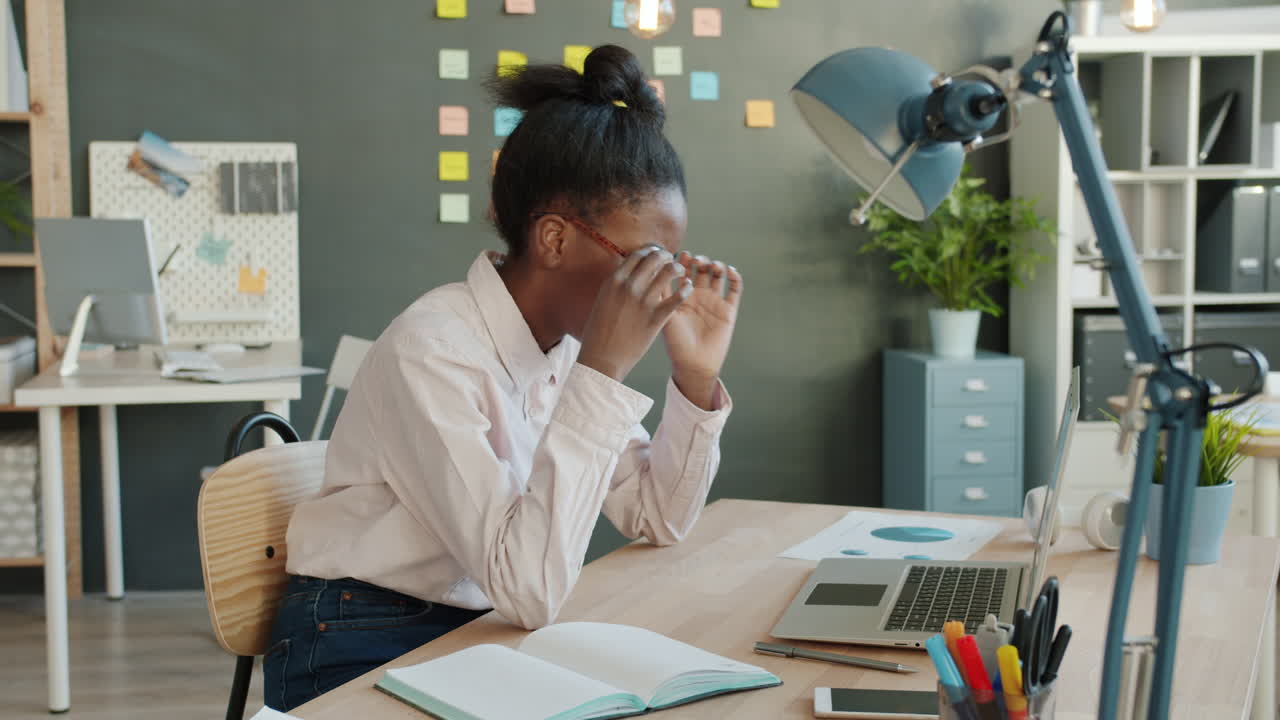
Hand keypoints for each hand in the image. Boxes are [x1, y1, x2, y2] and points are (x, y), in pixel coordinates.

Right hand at [577, 246, 690, 382]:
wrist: (602, 359)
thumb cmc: (599, 333)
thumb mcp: (603, 301)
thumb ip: (616, 285)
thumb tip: (627, 273)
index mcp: (614, 281)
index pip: (637, 255)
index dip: (650, 251)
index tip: (656, 254)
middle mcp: (628, 287)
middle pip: (653, 258)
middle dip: (665, 256)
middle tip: (671, 260)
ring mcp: (643, 302)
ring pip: (668, 272)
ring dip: (677, 268)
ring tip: (681, 272)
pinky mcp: (656, 318)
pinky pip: (677, 297)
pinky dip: (685, 289)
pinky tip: (687, 288)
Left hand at [663, 253, 742, 409]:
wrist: (693, 364)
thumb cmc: (675, 343)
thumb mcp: (665, 316)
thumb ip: (662, 295)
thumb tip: (653, 271)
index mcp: (682, 296)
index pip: (683, 271)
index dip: (683, 261)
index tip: (680, 255)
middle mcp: (698, 296)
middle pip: (701, 269)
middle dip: (699, 260)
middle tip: (695, 259)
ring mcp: (714, 301)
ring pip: (718, 275)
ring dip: (716, 265)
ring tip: (712, 265)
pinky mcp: (729, 309)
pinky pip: (735, 288)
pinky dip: (734, 276)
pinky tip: (729, 270)